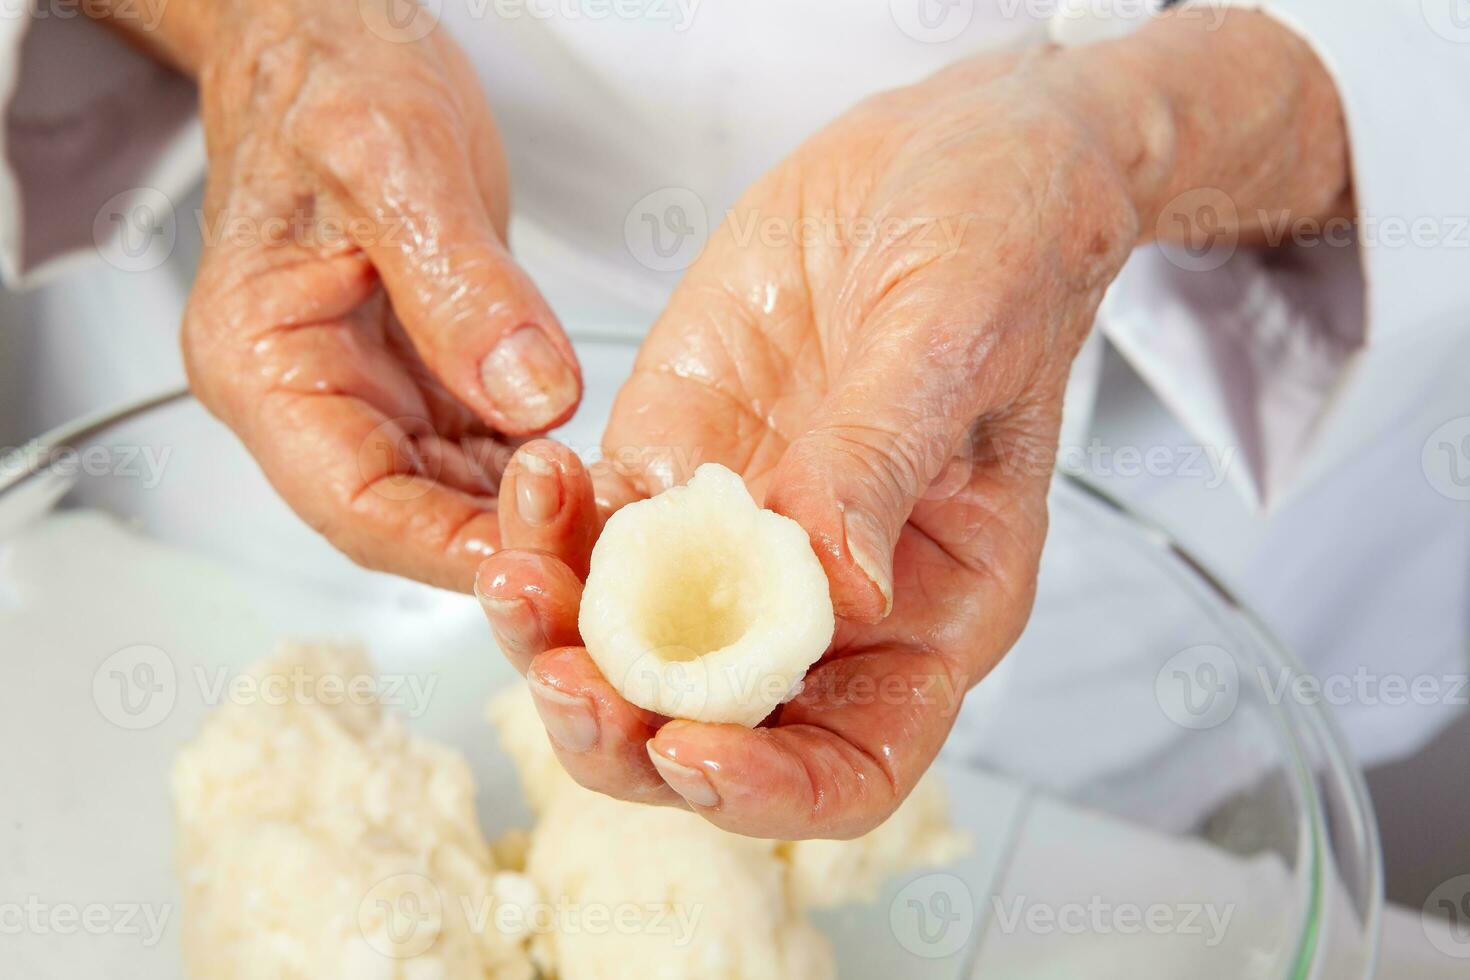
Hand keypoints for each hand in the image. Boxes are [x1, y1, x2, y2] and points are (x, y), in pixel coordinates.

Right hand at [169, 0, 579, 590]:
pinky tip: (599, 470)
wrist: (327, 38)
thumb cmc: (327, 77)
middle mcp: (311, 395)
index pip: (352, 502)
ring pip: (452, 496)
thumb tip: (534, 398)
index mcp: (264, 362)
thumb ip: (462, 286)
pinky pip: (482, 449)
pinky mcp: (422, 374)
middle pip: (407, 517)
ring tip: (614, 520)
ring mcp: (368, 391)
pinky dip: (538, 467)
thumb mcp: (394, 163)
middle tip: (602, 556)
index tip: (539, 564)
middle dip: (502, 544)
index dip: (446, 549)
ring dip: (529, 515)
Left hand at [477, 10, 1347, 838]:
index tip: (693, 750)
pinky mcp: (676, 464)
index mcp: (934, 606)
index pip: (855, 764)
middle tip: (563, 676)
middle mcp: (827, 598)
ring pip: (629, 645)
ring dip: (557, 636)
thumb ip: (886, 460)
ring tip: (513, 573)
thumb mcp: (958, 336)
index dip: (773, 791)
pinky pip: (592, 535)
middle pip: (714, 726)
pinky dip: (546, 530)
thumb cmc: (1003, 242)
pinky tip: (534, 482)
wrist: (947, 155)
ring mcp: (740, 535)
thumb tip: (835, 585)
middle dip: (627, 728)